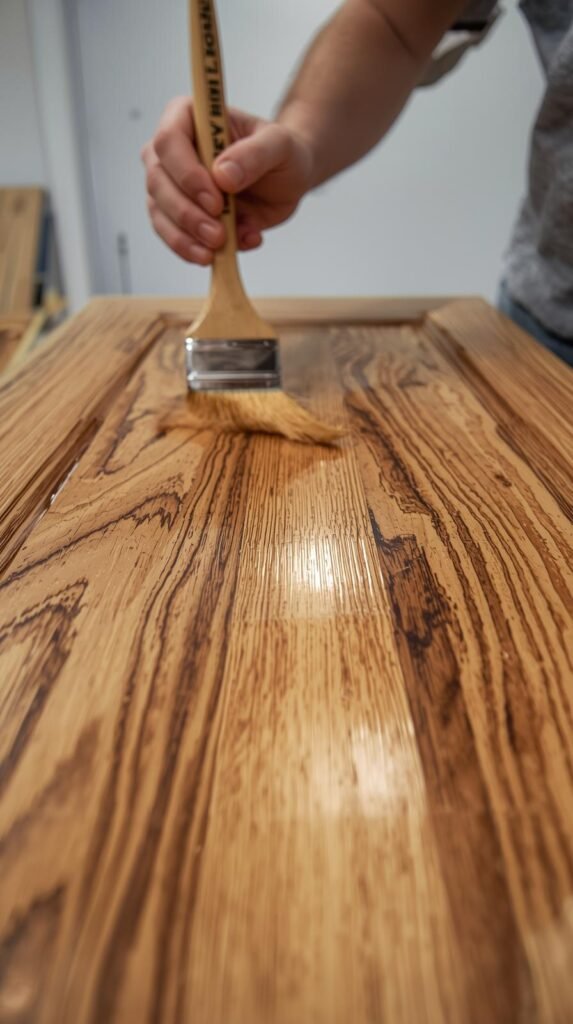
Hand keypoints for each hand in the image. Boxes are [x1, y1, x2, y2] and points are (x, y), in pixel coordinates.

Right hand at [141, 97, 313, 265]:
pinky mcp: (177, 215)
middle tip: (218, 234)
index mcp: (188, 117)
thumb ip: (254, 154)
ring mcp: (171, 184)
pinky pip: (173, 236)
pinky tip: (219, 255)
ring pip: (160, 213)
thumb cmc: (280, 153)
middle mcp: (172, 150)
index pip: (169, 141)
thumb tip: (223, 174)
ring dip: (186, 238)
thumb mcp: (279, 145)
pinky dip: (193, 251)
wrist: (286, 180)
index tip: (215, 200)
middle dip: (187, 214)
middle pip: (158, 182)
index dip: (187, 174)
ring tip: (217, 249)